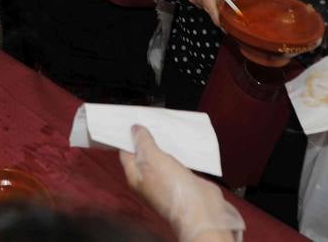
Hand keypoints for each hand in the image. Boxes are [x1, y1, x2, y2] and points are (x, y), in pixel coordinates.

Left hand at [120, 126, 240, 241]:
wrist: (201, 210)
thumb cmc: (172, 189)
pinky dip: (180, 150)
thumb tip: (135, 129)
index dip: (128, 136)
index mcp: (136, 176)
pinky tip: (182, 139)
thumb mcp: (152, 159)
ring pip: (163, 156)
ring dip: (165, 142)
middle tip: (151, 118)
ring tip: (166, 124)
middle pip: (145, 153)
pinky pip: (179, 161)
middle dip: (148, 137)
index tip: (132, 119)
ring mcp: (168, 179)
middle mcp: (150, 179)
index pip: (126, 152)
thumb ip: (143, 143)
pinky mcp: (184, 179)